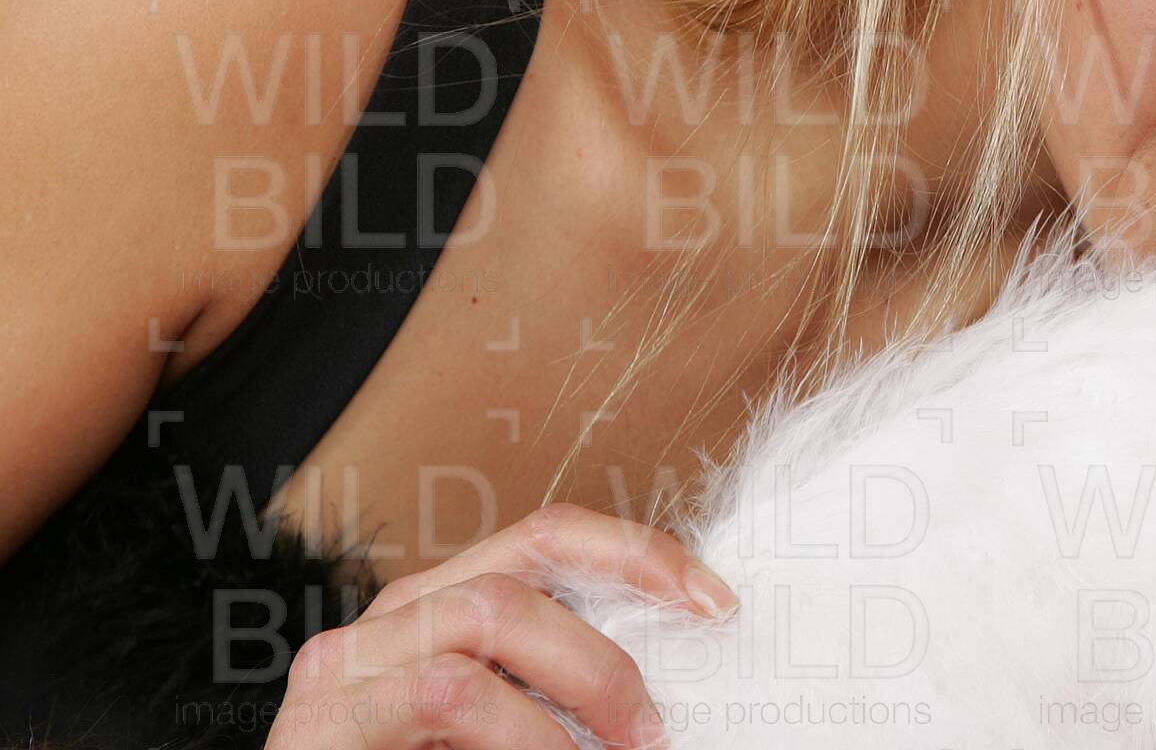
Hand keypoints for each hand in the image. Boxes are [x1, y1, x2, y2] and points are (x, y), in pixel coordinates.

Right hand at [264, 501, 735, 748]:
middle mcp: (392, 618)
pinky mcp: (324, 719)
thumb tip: (660, 697)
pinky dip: (527, 737)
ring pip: (488, 617)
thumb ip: (555, 698)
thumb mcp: (507, 734)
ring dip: (574, 689)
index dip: (638, 553)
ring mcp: (348, 664)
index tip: (717, 600)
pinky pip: (451, 691)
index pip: (547, 539)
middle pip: (521, 576)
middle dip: (607, 652)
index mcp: (442, 609)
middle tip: (653, 733)